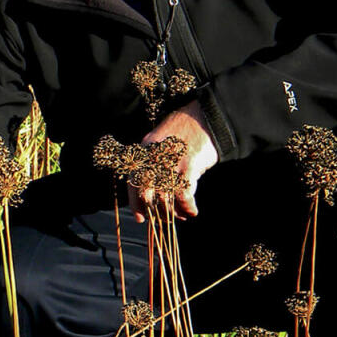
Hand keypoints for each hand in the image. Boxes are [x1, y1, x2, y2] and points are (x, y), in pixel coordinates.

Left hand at [131, 102, 218, 221]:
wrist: (203, 117)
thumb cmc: (182, 133)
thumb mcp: (159, 144)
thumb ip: (153, 164)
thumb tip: (153, 193)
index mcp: (144, 152)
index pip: (133, 183)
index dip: (135, 204)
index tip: (140, 218)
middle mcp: (154, 157)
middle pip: (148, 193)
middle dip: (155, 211)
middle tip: (164, 219)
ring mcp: (172, 161)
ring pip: (166, 197)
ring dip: (174, 212)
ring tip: (181, 216)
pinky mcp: (190, 164)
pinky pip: (184, 194)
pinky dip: (188, 207)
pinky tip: (192, 211)